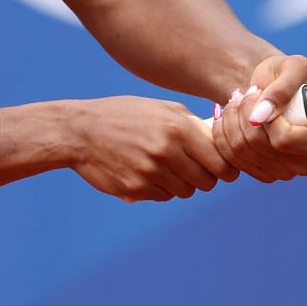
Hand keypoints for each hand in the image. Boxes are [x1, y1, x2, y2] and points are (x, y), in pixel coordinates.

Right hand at [67, 97, 237, 201]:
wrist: (80, 131)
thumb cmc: (124, 116)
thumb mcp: (161, 108)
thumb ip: (192, 124)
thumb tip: (221, 141)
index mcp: (178, 128)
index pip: (220, 162)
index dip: (226, 169)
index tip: (226, 170)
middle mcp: (166, 151)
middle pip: (206, 181)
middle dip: (205, 178)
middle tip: (196, 170)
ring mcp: (150, 173)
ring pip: (185, 191)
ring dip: (182, 183)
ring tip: (166, 168)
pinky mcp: (135, 189)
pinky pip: (163, 196)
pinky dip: (161, 188)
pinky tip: (147, 173)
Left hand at [210, 52, 306, 182]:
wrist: (273, 88)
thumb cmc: (288, 76)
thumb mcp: (293, 68)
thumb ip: (281, 89)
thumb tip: (258, 118)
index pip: (282, 140)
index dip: (263, 115)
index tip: (256, 92)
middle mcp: (303, 165)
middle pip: (256, 145)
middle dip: (241, 113)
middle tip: (242, 93)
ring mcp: (281, 173)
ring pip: (239, 151)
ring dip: (229, 120)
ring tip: (234, 101)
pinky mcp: (259, 173)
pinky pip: (228, 160)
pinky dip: (221, 134)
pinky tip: (225, 116)